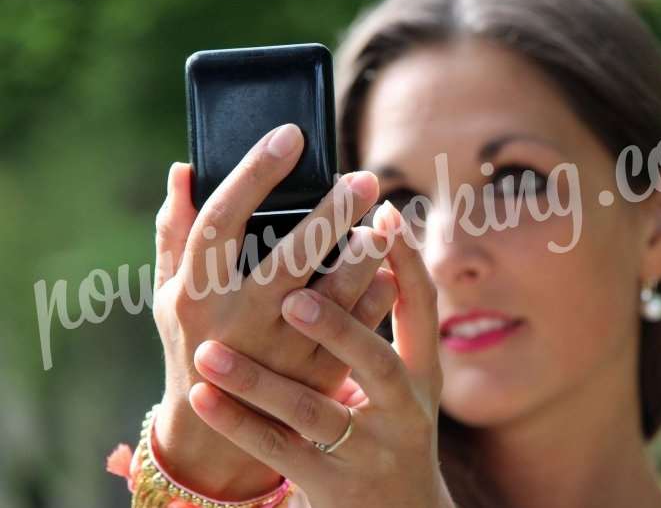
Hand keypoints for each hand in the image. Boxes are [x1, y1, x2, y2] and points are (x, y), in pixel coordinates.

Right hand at [151, 123, 394, 498]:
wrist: (213, 435)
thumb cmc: (192, 342)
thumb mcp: (169, 291)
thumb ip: (175, 232)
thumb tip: (184, 168)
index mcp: (195, 290)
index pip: (223, 218)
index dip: (255, 172)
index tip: (291, 136)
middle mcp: (236, 319)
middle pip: (290, 255)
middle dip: (332, 212)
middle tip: (365, 178)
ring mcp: (278, 352)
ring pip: (333, 296)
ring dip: (364, 255)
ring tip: (385, 223)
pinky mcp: (314, 376)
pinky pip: (356, 330)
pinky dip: (376, 296)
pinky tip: (389, 271)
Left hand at [189, 204, 454, 507]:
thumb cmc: (392, 421)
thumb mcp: (405, 375)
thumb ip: (383, 313)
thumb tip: (367, 236)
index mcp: (419, 372)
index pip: (422, 310)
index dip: (408, 261)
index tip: (384, 214)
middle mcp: (402, 408)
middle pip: (374, 362)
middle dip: (337, 325)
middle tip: (291, 298)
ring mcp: (365, 449)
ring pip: (310, 413)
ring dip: (260, 383)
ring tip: (210, 352)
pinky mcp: (328, 482)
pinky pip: (276, 451)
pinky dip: (239, 423)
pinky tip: (202, 395)